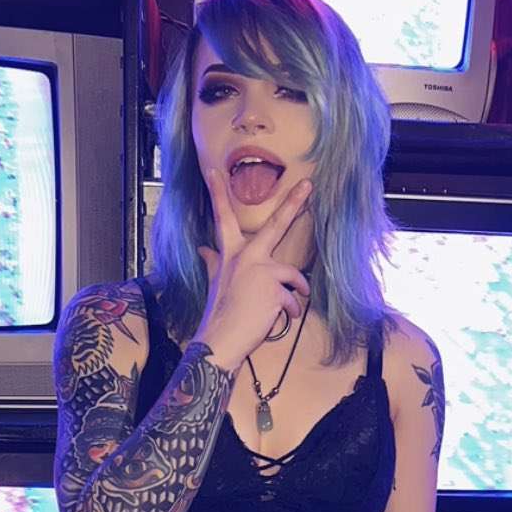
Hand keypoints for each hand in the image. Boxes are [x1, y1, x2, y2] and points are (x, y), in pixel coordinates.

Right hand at [195, 167, 312, 369]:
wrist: (221, 340)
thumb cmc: (220, 313)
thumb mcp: (215, 281)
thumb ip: (213, 261)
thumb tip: (203, 249)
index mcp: (231, 254)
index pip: (223, 219)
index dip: (217, 195)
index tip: (214, 171)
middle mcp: (246, 257)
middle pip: (275, 225)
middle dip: (293, 203)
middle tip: (308, 185)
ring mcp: (262, 271)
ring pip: (292, 276)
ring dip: (294, 293)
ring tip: (285, 308)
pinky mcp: (275, 290)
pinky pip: (293, 299)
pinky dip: (290, 311)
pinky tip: (279, 319)